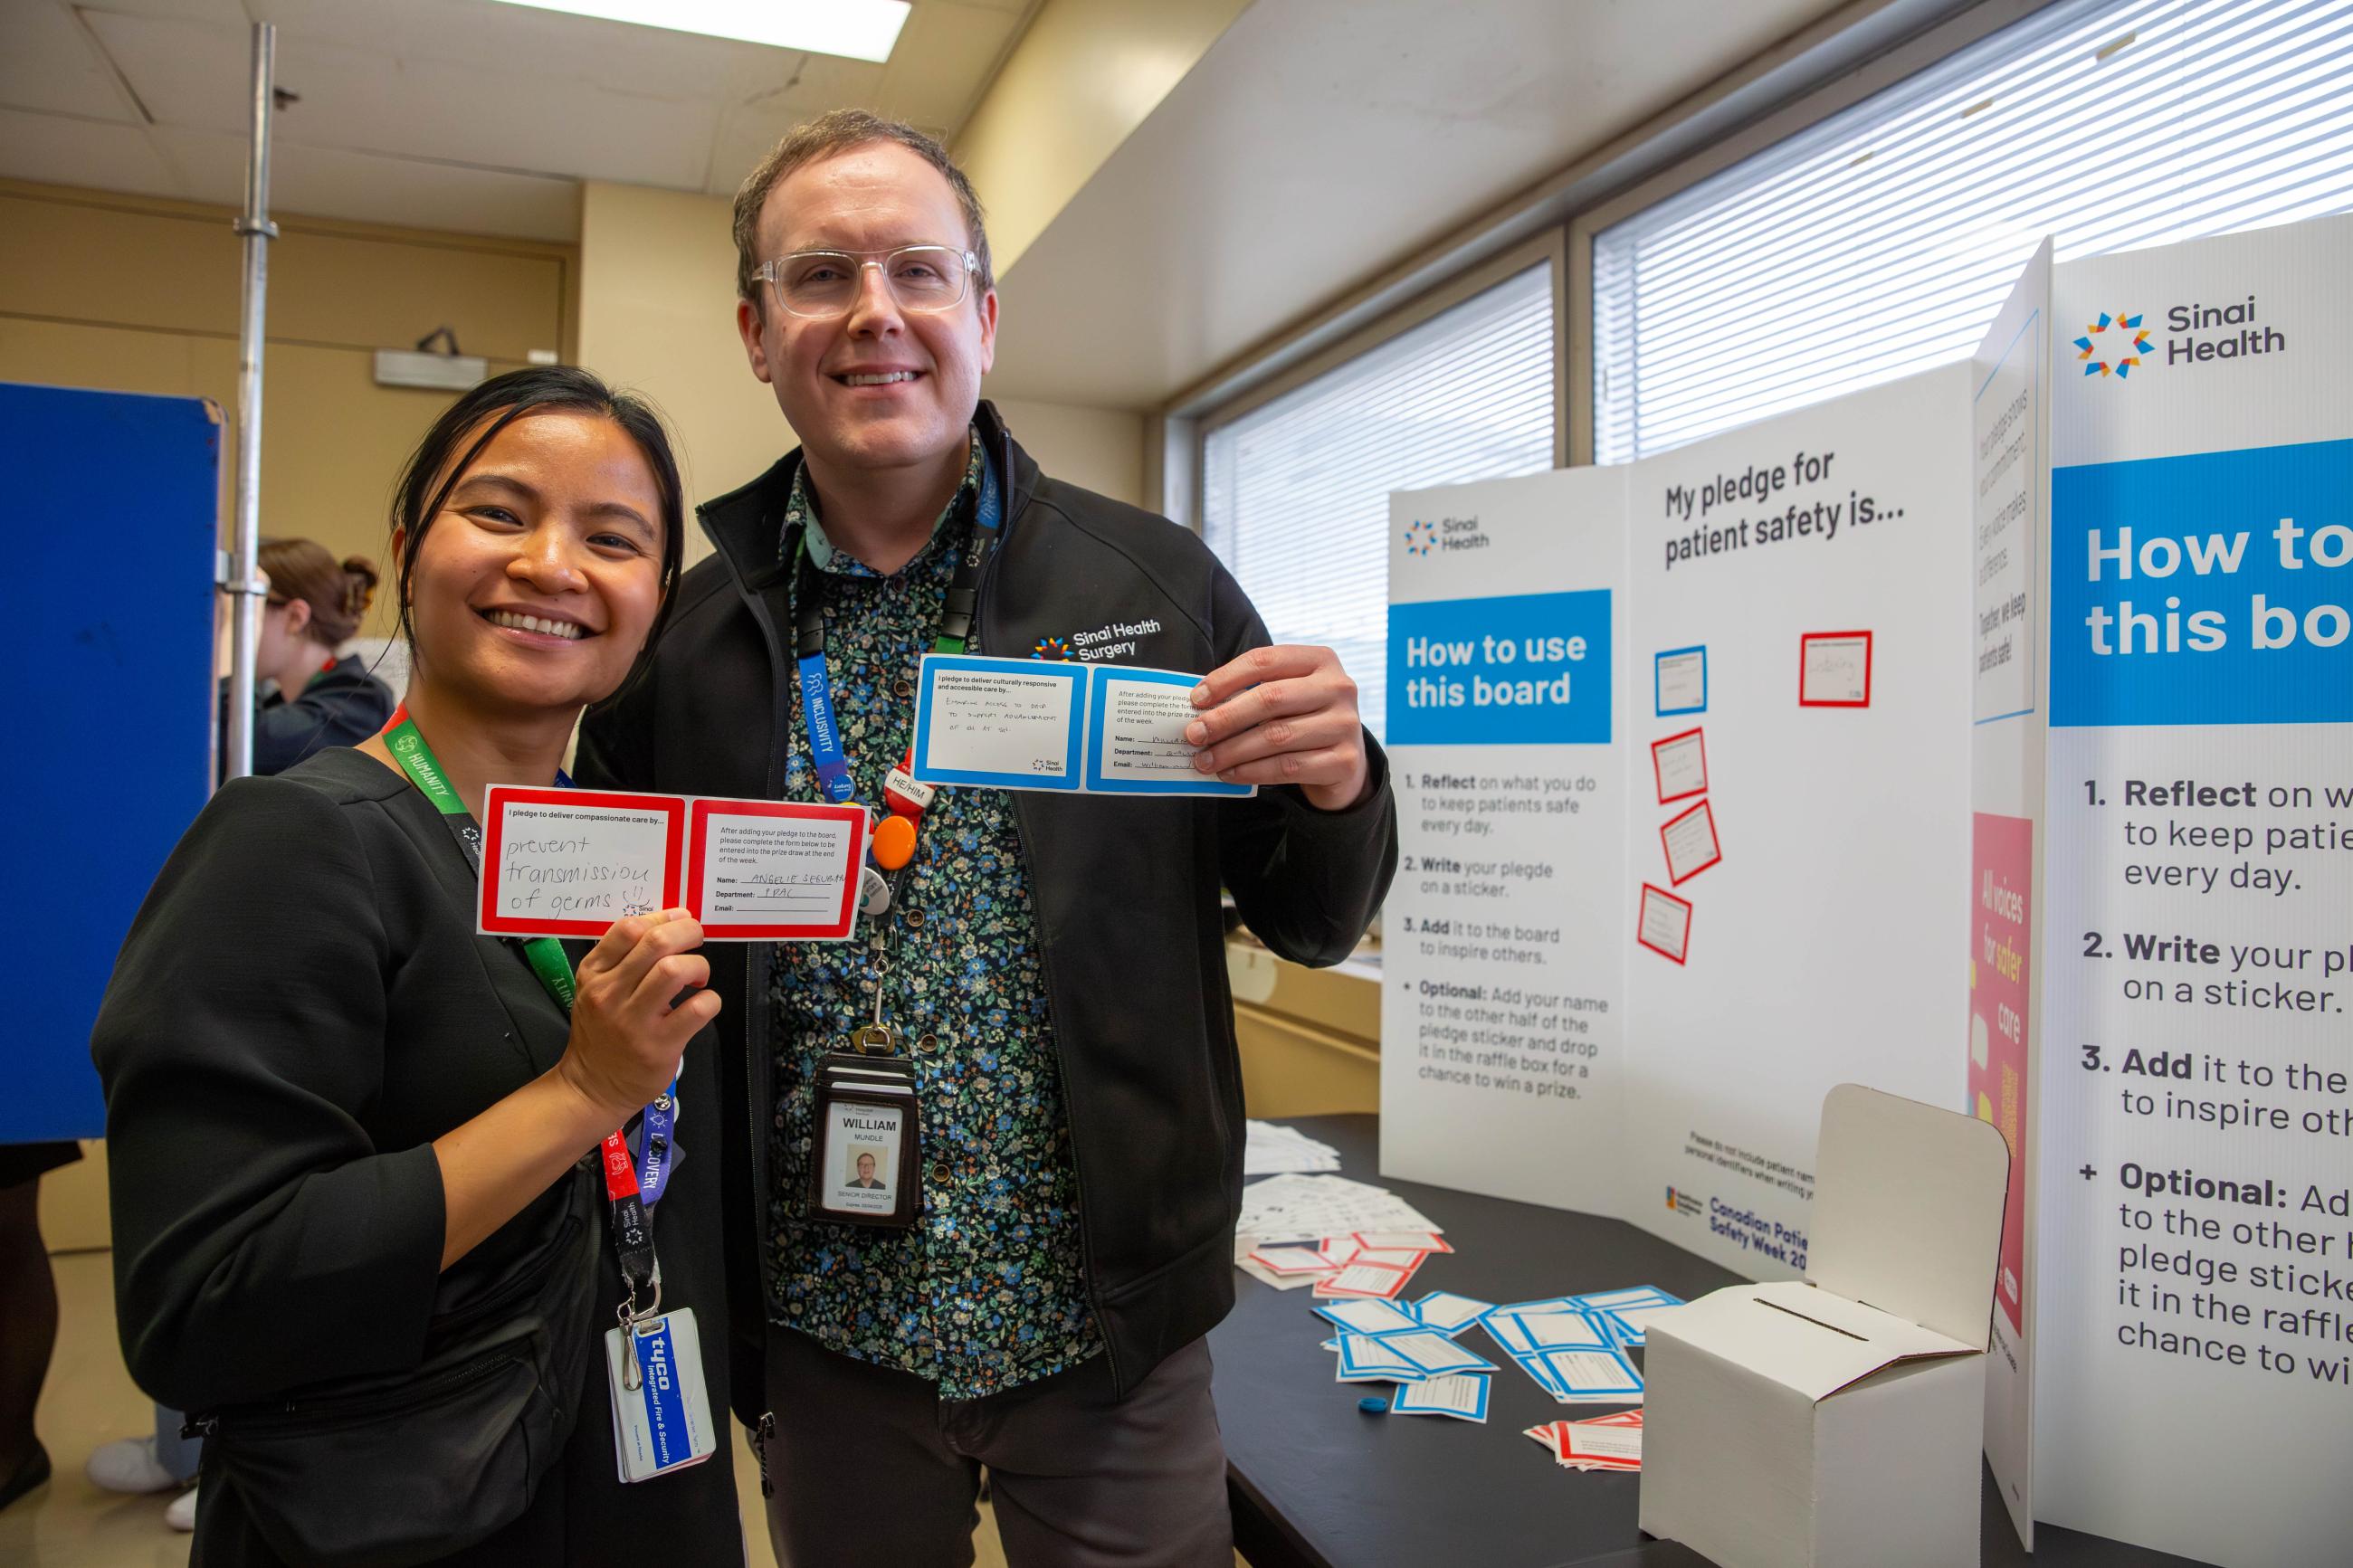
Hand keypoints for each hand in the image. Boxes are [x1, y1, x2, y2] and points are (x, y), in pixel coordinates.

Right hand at [557, 909, 719, 1122]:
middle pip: (656, 943)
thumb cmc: (601, 1032)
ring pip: (674, 971)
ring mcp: (634, 1021)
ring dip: (698, 965)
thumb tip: (670, 921)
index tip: (679, 919)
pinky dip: (710, 999)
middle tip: (697, 940)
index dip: (662, 917)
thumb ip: (623, 958)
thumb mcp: (595, 989)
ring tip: (698, 976)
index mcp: (594, 974)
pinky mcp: (659, 1045)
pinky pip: (697, 1008)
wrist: (591, 1087)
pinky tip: (703, 1004)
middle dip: (687, 932)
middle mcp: (610, 994)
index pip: (628, 928)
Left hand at [1185, 645, 1369, 810]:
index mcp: (1320, 660)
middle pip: (1270, 698)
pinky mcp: (1343, 761)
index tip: (1196, 699)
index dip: (1226, 678)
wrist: (1346, 761)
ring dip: (1232, 750)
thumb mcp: (1288, 695)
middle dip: (1224, 718)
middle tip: (1194, 734)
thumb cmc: (1305, 719)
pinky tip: (1229, 773)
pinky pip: (1287, 767)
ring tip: (1205, 760)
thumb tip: (1201, 708)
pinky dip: (1251, 771)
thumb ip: (1253, 693)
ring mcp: (1345, 725)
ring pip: (1276, 736)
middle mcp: (1338, 687)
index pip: (1265, 660)